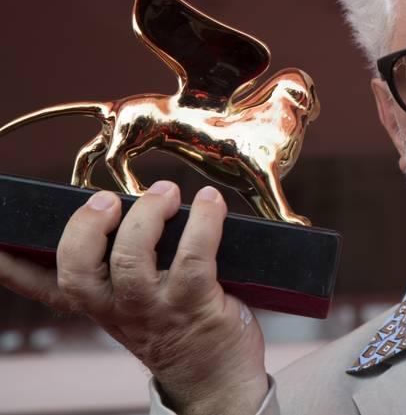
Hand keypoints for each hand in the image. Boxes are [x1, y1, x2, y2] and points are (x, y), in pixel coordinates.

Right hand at [0, 181, 267, 414]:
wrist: (220, 377)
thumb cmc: (181, 325)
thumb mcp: (139, 302)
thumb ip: (123, 266)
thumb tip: (126, 209)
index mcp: (98, 303)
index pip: (43, 287)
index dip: (13, 266)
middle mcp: (117, 308)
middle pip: (78, 271)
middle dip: (86, 227)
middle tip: (107, 199)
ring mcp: (154, 308)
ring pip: (131, 260)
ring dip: (148, 216)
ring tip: (166, 192)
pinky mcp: (194, 304)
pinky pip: (193, 257)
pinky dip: (204, 223)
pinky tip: (210, 202)